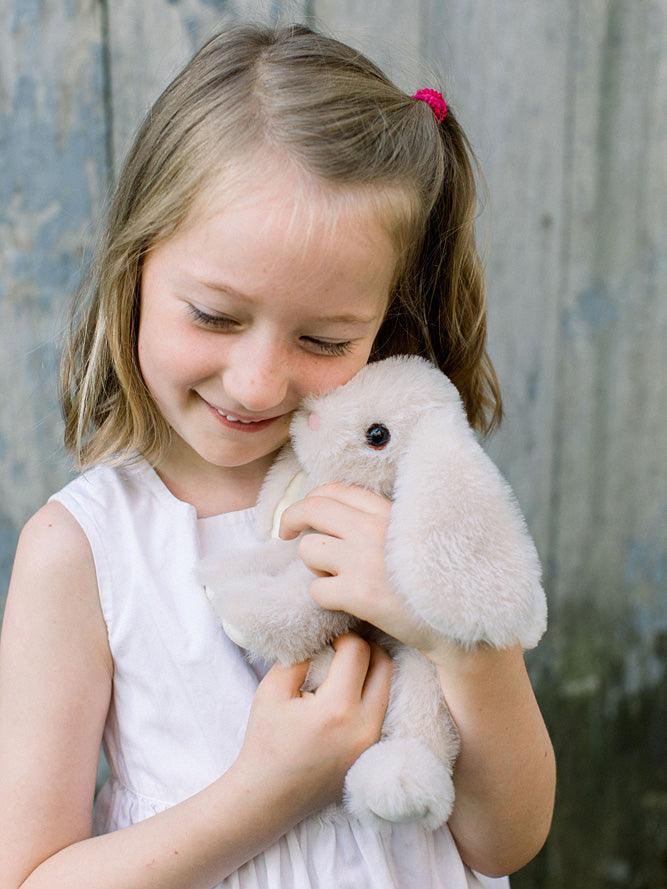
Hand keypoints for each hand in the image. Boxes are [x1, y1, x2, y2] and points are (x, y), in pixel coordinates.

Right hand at [235, 633, 392, 819]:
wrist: (268, 797)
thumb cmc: (266, 742)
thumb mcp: (272, 690)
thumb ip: (299, 656)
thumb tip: (323, 636)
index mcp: (337, 709)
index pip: (358, 651)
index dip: (342, 636)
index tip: (326, 639)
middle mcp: (364, 726)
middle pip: (384, 664)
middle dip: (363, 647)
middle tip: (340, 647)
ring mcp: (373, 742)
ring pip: (388, 686)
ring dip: (369, 669)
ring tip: (343, 667)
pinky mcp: (374, 752)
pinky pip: (382, 709)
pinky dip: (370, 692)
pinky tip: (348, 691)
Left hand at [279, 484, 443, 654]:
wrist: (457, 624)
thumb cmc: (432, 581)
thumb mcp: (413, 534)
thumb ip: (380, 519)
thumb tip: (335, 508)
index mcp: (388, 511)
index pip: (335, 489)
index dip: (311, 498)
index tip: (304, 514)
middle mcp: (373, 529)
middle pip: (311, 509)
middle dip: (290, 519)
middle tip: (284, 533)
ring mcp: (364, 560)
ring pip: (307, 550)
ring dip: (314, 566)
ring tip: (336, 577)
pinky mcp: (358, 594)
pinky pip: (316, 589)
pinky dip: (325, 598)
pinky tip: (344, 603)